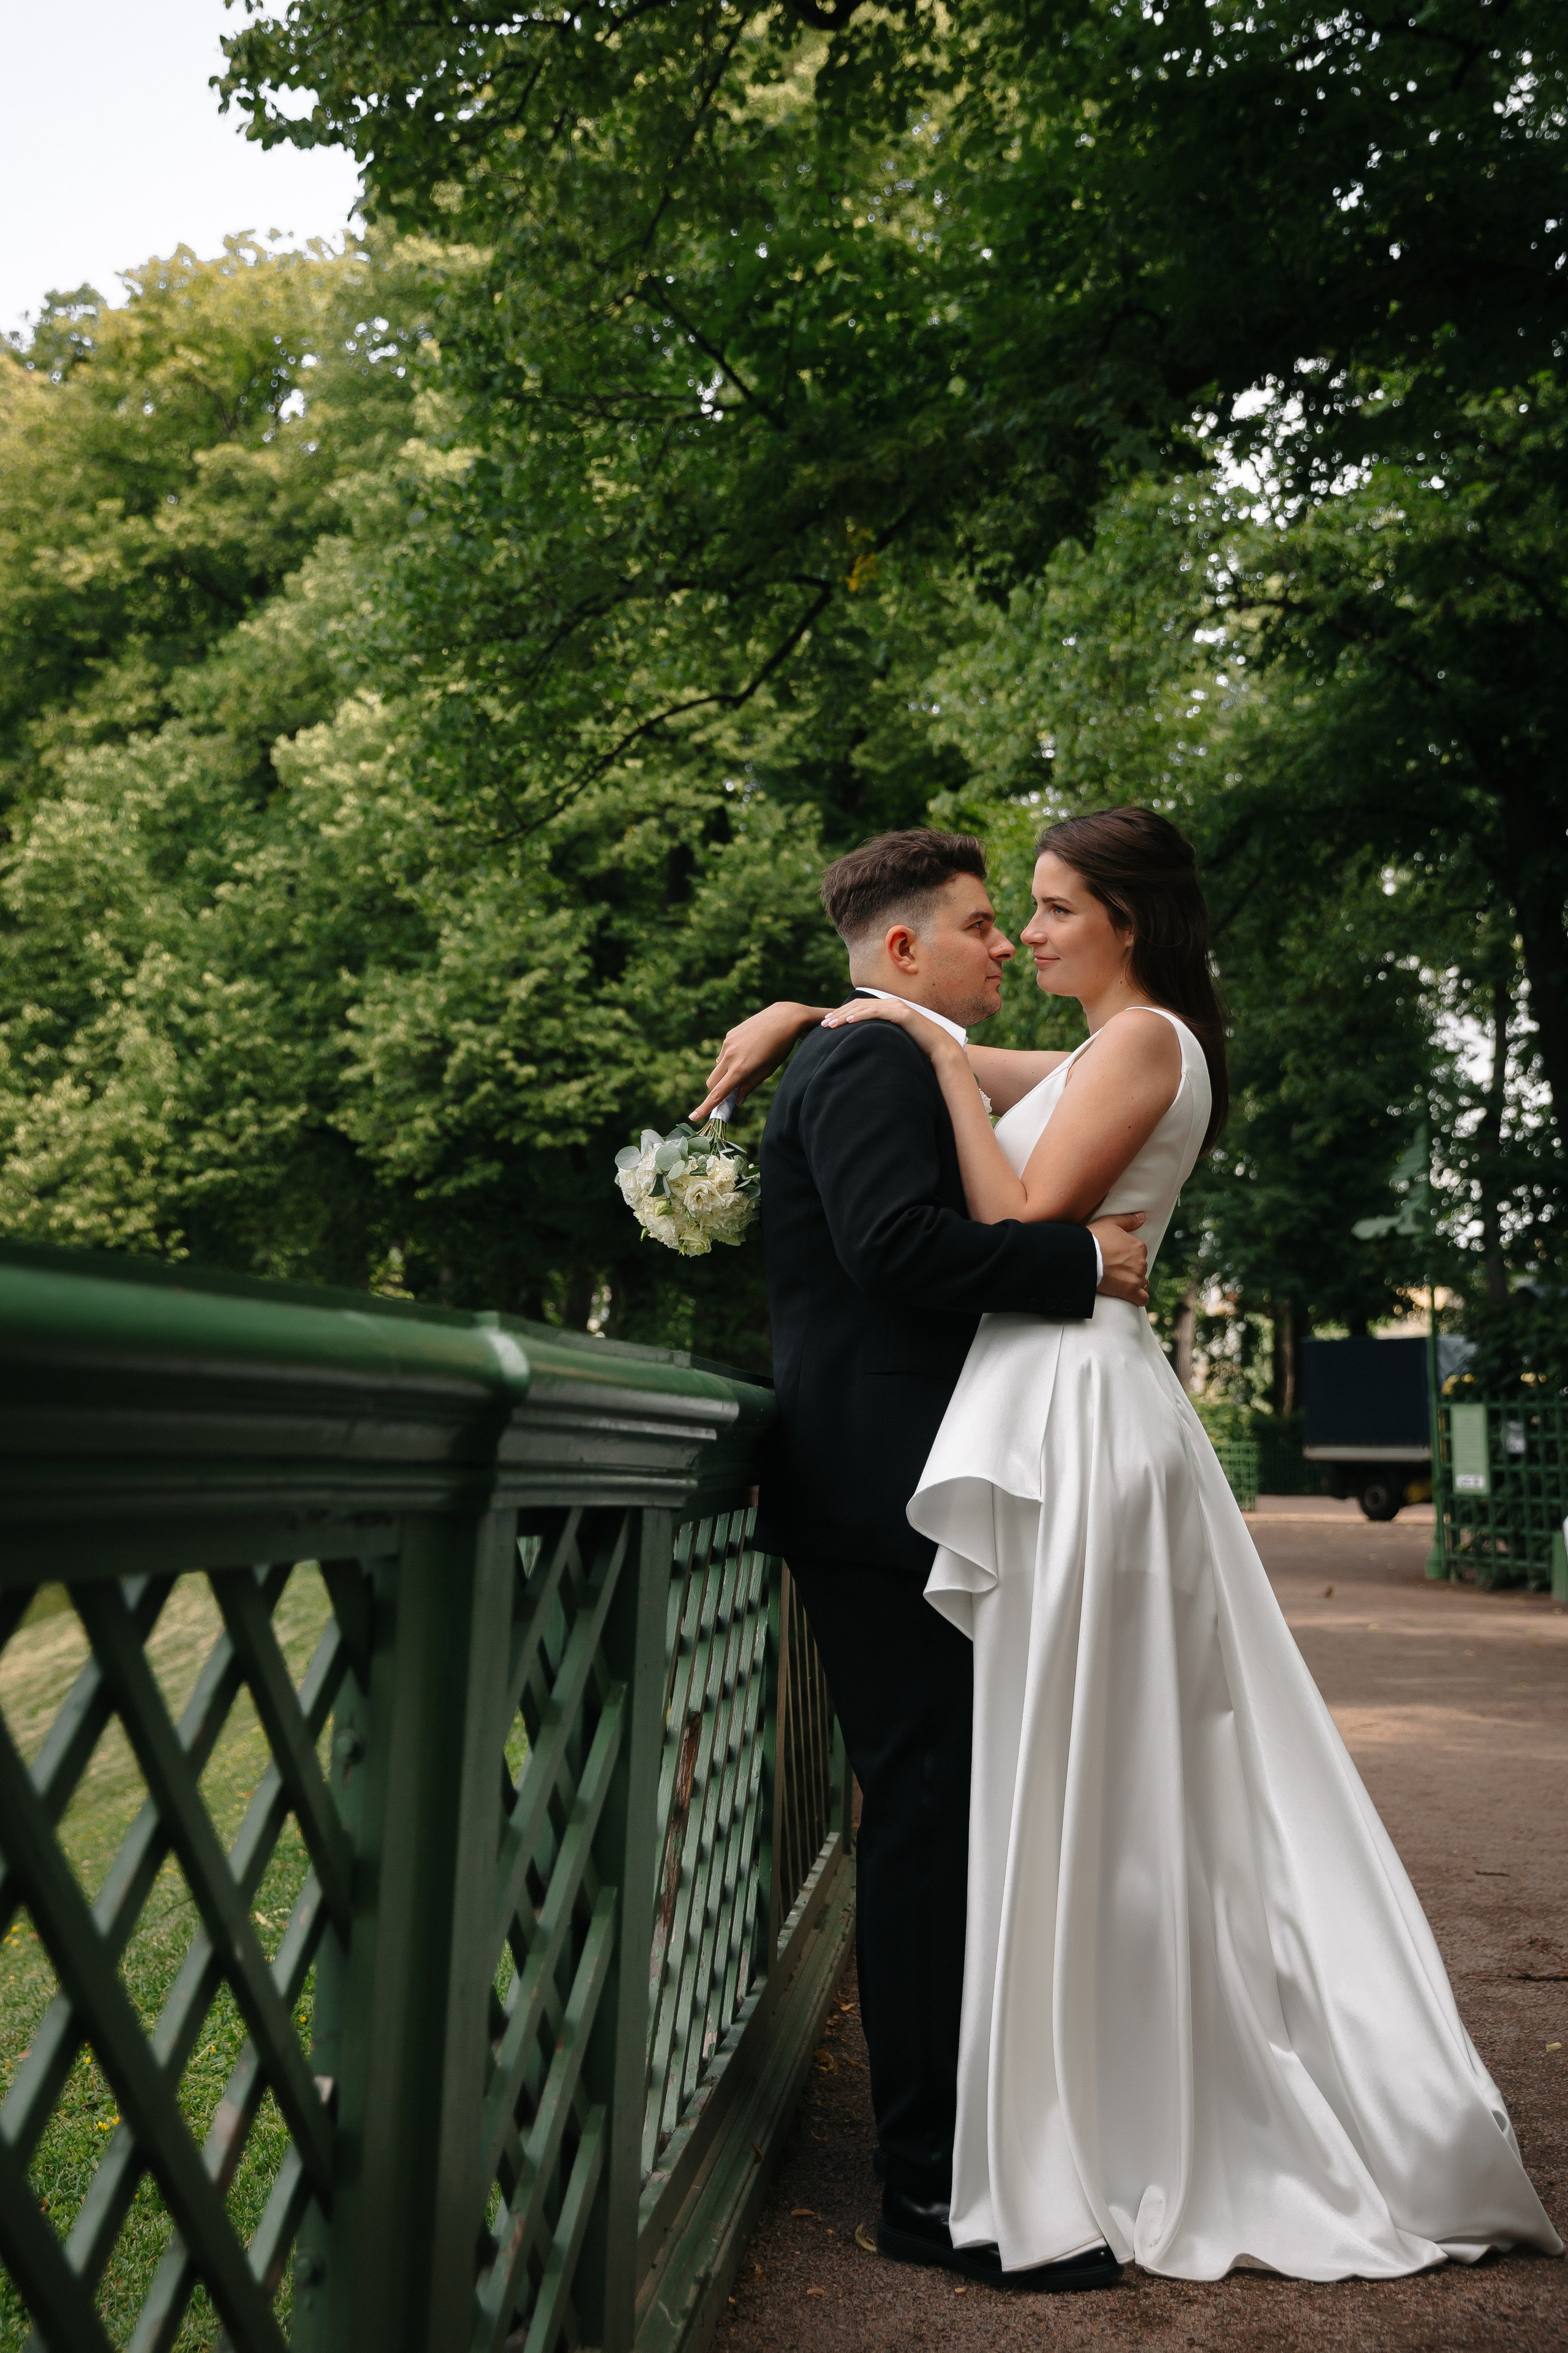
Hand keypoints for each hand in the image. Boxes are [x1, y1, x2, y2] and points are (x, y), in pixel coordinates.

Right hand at [690, 1003, 818, 1119]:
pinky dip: (730, 1060)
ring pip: (718, 1068)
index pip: (718, 1093)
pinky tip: (747, 1050)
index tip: (694, 1117)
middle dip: (716, 1091)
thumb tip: (738, 1100)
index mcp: (740, 1070)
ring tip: (747, 1064)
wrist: (783, 1019)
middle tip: (731, 1092)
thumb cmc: (779, 1048)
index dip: (705, 1107)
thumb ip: (749, 1086)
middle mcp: (730, 1057)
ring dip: (725, 1074)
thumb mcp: (767, 1071)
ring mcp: (728, 1045)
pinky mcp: (729, 1036)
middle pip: (712, 1083)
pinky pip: (724, 1054)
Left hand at [820, 995, 959, 1063]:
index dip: (842, 1013)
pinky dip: (861, 1016)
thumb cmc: (917, 1047)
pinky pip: (877, 1012)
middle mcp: (891, 1004)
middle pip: (858, 1005)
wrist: (939, 1048)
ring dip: (845, 1015)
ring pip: (864, 1007)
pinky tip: (848, 1022)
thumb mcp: (893, 1040)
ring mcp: (896, 1007)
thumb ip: (880, 1036)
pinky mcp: (902, 1014)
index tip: (828, 1022)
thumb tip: (864, 1045)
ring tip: (830, 1024)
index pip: (859, 1008)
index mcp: (888, 1008)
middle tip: (823, 1023)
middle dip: (838, 1014)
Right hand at [1089, 1212, 1148, 1305]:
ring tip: (1120, 1283)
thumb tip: (1142, 1217)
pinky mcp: (1130, 1292)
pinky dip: (1138, 1298)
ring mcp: (1136, 1277)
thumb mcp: (1110, 1223)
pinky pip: (1142, 1299)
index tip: (1117, 1259)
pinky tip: (1131, 1297)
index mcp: (1138, 1247)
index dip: (1128, 1257)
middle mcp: (1141, 1262)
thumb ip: (1128, 1220)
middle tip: (1114, 1271)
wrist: (1083, 1256)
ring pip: (1142, 1283)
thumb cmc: (1094, 1238)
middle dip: (1130, 1270)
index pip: (1139, 1254)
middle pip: (1140, 1268)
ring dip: (1134, 1283)